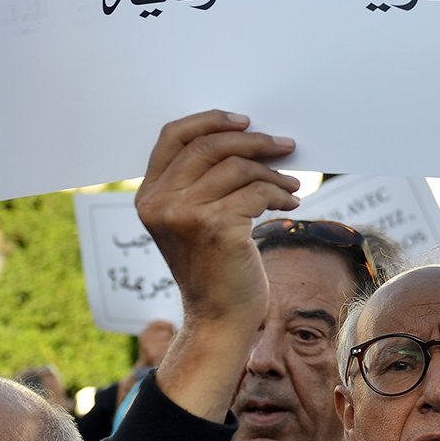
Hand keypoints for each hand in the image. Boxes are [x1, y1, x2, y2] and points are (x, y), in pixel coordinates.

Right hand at [134, 110, 298, 329]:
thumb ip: (201, 182)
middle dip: (254, 141)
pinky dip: (280, 193)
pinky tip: (291, 202)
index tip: (245, 122)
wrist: (218, 319)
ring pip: (237, 167)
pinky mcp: (217, 227)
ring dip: (272, 172)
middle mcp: (160, 203)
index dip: (210, 120)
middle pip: (210, 145)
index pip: (173, 135)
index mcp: (148, 196)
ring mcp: (185, 215)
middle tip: (284, 145)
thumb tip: (248, 138)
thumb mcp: (192, 221)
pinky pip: (257, 192)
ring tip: (291, 184)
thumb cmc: (214, 268)